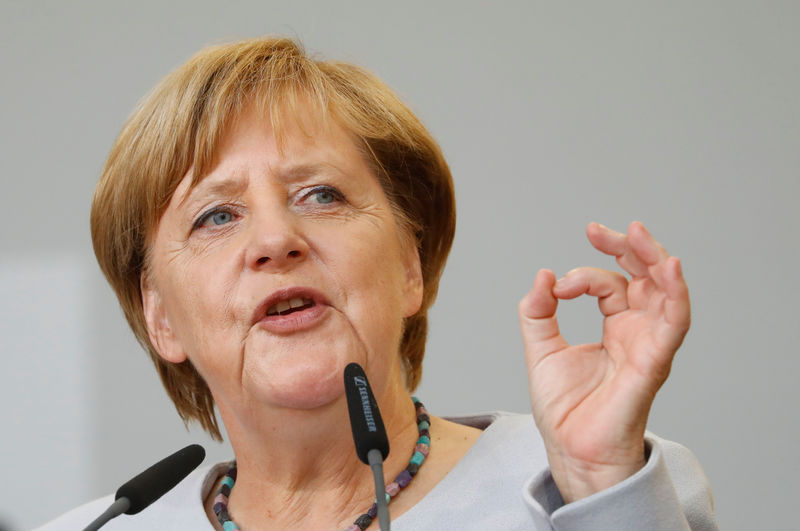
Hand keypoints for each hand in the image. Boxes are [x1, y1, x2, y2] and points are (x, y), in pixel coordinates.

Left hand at [518, 221, 689, 502]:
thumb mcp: (541, 349)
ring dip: (654, 258)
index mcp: (616, 327)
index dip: (584, 274)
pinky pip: (674, 323)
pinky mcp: (653, 361)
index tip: (558, 285)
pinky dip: (675, 294)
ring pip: (665, 292)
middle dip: (628, 247)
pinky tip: (668, 267)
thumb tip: (543, 275)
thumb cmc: (565, 408)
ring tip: (636, 232)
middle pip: (645, 277)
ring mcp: (648, 344)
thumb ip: (538, 312)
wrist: (571, 449)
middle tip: (598, 230)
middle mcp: (637, 331)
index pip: (611, 283)